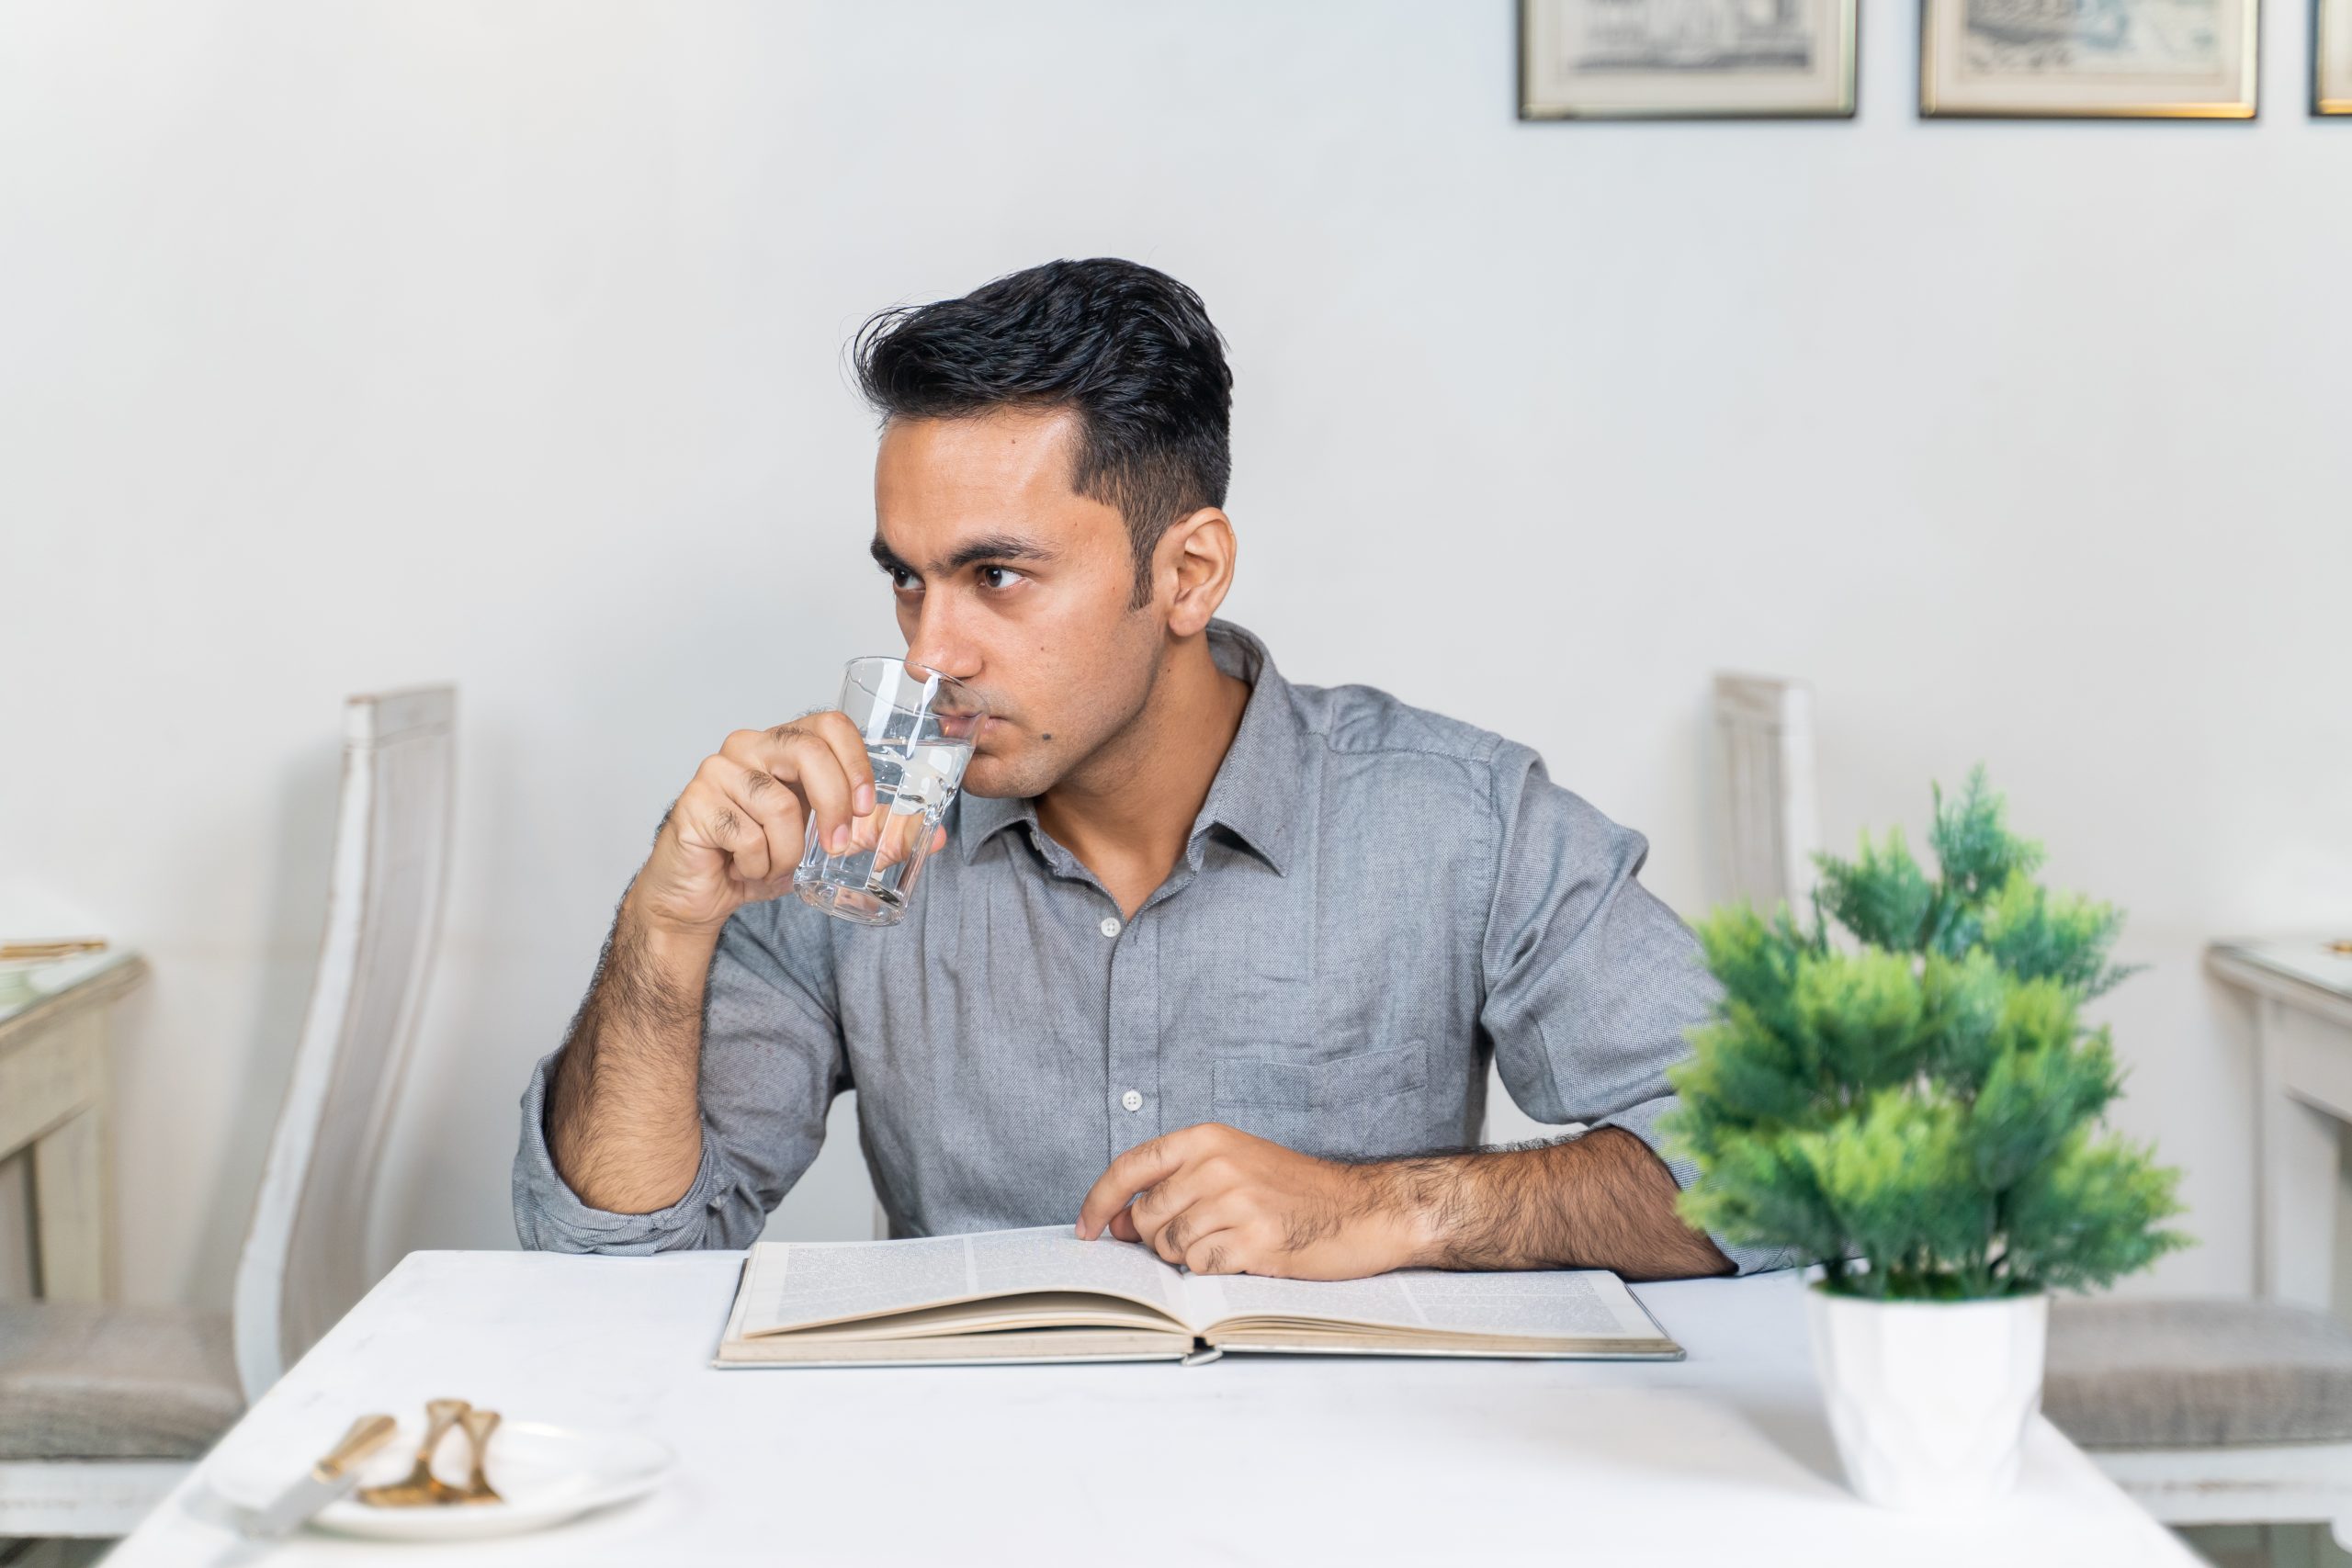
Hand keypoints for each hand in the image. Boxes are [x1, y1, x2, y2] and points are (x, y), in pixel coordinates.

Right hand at [628, 714, 942, 937]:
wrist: (703, 893)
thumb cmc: (763, 857)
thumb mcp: (828, 844)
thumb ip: (879, 835)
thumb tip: (935, 838)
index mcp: (785, 744)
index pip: (829, 724)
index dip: (856, 761)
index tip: (868, 807)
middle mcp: (750, 745)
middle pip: (807, 750)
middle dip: (834, 803)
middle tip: (838, 845)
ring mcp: (718, 771)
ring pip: (777, 803)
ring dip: (788, 851)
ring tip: (777, 865)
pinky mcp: (695, 803)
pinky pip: (745, 834)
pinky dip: (757, 864)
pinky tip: (745, 868)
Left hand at [1073, 1123, 1418, 1280]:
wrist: (1361, 1210)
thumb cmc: (1295, 1192)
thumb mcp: (1233, 1167)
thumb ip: (1176, 1186)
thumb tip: (1122, 1222)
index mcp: (1207, 1139)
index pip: (1130, 1166)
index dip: (1099, 1201)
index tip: (1086, 1229)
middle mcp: (1216, 1164)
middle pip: (1147, 1216)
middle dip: (1160, 1238)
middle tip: (1201, 1236)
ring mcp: (1234, 1201)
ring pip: (1171, 1246)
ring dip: (1190, 1256)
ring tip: (1229, 1243)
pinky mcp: (1252, 1240)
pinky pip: (1201, 1268)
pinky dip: (1215, 1271)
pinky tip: (1245, 1257)